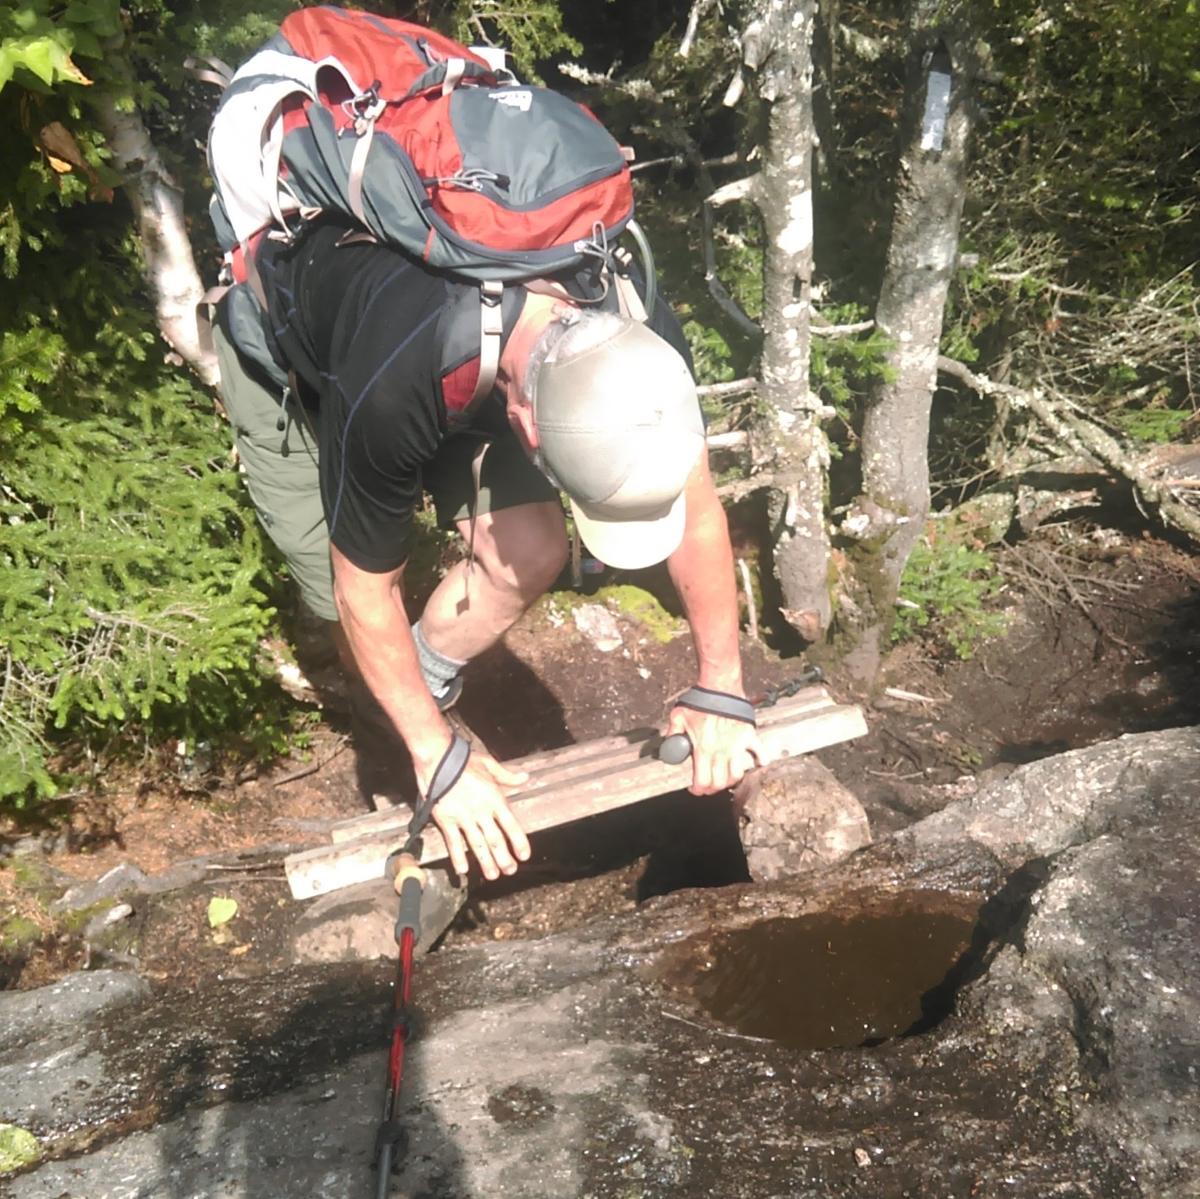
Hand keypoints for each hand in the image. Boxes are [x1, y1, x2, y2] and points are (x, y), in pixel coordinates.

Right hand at [427, 752, 530, 880]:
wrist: (438, 757)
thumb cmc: (464, 759)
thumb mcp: (489, 763)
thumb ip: (507, 775)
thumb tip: (525, 777)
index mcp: (495, 798)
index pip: (511, 825)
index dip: (518, 842)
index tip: (524, 856)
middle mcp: (481, 810)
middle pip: (495, 839)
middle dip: (504, 858)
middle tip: (510, 871)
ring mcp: (463, 817)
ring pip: (477, 844)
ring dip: (486, 862)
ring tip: (493, 875)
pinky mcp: (446, 819)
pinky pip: (453, 842)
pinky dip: (458, 856)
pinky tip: (462, 869)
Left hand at [665, 705, 766, 794]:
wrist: (719, 686)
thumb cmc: (700, 700)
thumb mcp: (678, 716)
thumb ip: (672, 734)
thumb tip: (669, 748)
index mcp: (703, 749)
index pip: (703, 781)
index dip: (698, 789)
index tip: (695, 789)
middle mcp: (721, 751)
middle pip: (720, 783)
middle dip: (712, 789)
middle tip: (707, 786)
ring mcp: (737, 745)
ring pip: (737, 774)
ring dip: (730, 780)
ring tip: (724, 777)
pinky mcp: (749, 736)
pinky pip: (760, 753)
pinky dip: (760, 761)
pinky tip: (757, 763)